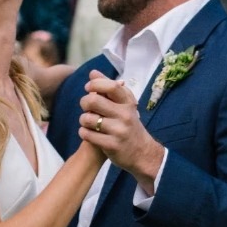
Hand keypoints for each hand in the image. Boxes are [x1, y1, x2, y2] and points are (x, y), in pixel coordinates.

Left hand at [81, 72, 162, 189]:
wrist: (142, 153)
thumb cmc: (129, 125)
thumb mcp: (124, 105)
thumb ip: (108, 88)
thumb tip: (92, 73)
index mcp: (128, 103)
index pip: (111, 86)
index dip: (95, 84)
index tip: (88, 88)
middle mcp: (125, 115)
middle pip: (93, 101)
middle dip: (84, 102)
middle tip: (86, 107)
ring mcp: (118, 131)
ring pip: (87, 119)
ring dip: (83, 120)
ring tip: (88, 122)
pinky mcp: (111, 145)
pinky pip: (87, 134)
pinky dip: (84, 132)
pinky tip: (89, 133)